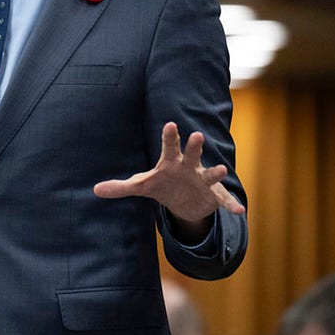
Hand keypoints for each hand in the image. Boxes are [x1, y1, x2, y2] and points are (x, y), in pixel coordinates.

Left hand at [93, 122, 244, 236]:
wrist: (185, 200)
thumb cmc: (163, 185)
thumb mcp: (142, 186)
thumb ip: (121, 187)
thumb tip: (95, 190)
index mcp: (171, 161)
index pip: (169, 146)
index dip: (170, 135)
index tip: (170, 124)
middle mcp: (190, 167)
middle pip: (191, 154)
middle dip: (194, 146)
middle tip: (197, 135)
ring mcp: (203, 180)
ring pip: (210, 175)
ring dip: (215, 172)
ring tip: (221, 170)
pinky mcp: (214, 196)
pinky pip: (224, 199)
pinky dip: (231, 204)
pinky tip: (239, 210)